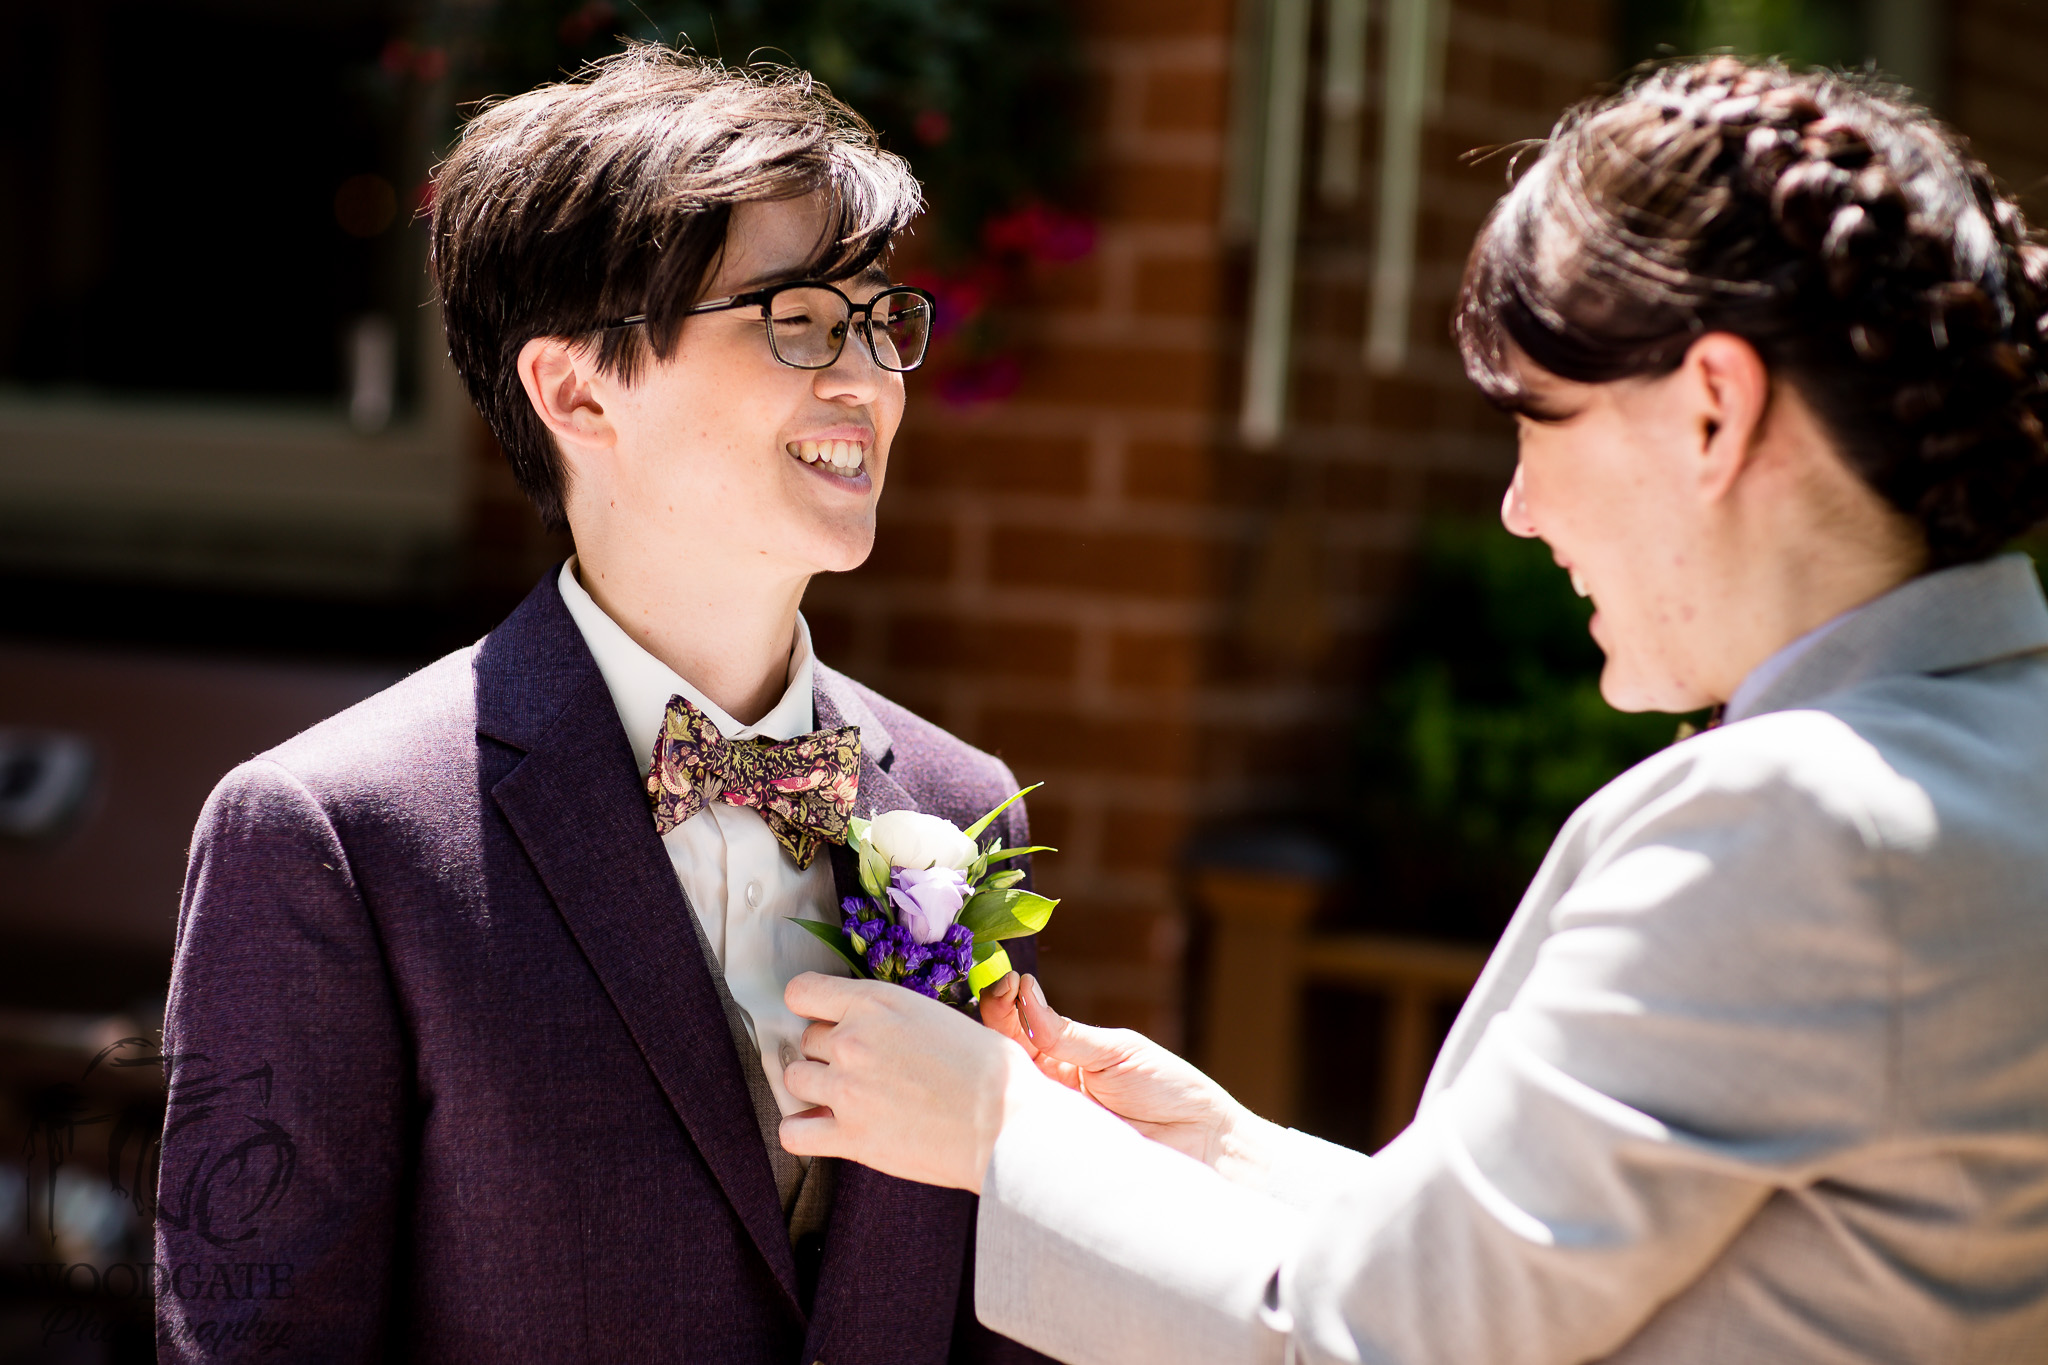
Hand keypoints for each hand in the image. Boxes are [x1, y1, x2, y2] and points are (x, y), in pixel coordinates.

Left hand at [778, 972, 1040, 1192]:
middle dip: (827, 1053)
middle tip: (861, 1068)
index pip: (802, 991)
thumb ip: (892, 1019)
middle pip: (806, 1040)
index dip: (810, 1006)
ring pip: (795, 1080)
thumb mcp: (938, 1017)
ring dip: (815, 1089)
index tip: (824, 1019)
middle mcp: (852, 1040)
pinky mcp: (848, 1136)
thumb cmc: (990, 1070)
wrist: (1006, 1122)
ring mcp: (845, 1089)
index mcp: (876, 1002)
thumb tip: (875, 1030)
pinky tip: (826, 1131)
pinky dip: (803, 1132)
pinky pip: (792, 1133)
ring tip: (846, 1099)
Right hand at [978, 972, 1274, 1176]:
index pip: (1021, 1025)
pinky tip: (1006, 1086)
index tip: (1005, 980)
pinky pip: (1021, 1131)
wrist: (1202, 1142)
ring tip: (995, 1030)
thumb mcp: (1118, 1051)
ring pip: (1005, 1090)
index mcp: (1064, 1055)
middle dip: (993, 1020)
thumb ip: (1068, 1034)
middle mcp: (1049, 1085)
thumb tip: (1025, 993)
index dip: (1007, 1002)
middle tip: (997, 993)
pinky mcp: (1051, 1152)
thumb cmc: (1169, 1090)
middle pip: (1003, 1054)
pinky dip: (1009, 1108)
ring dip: (996, 1060)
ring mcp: (1047, 1118)